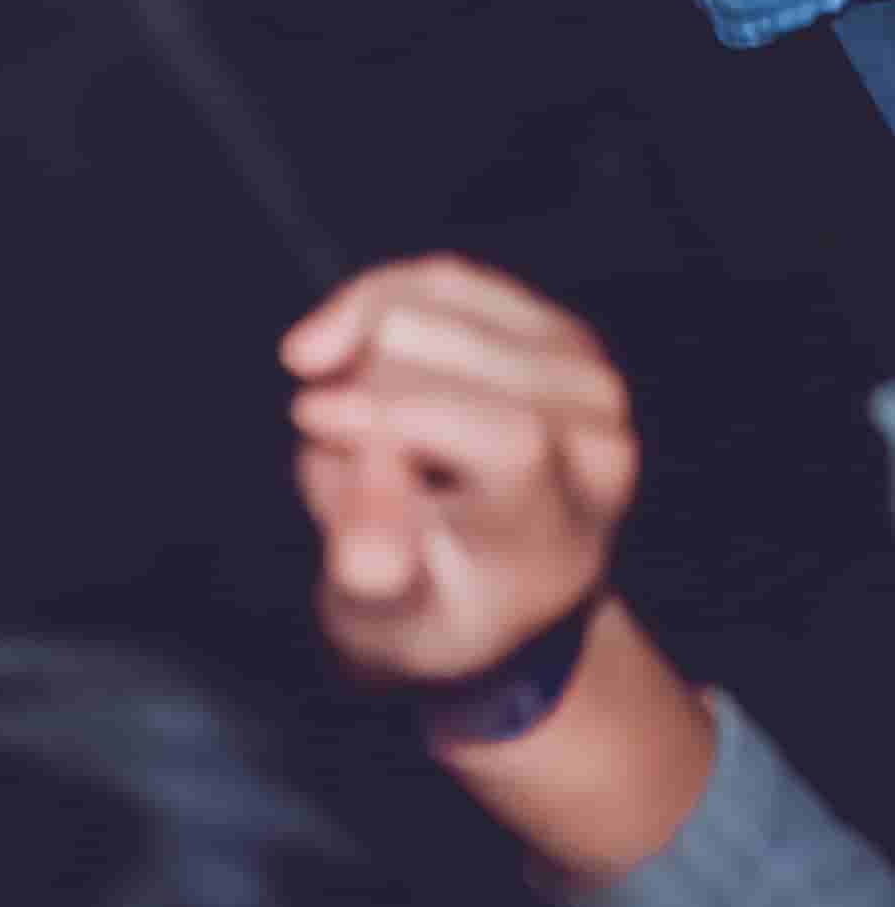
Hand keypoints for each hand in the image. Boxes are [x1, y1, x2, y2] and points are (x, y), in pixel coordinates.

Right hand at [283, 255, 633, 683]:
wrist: (496, 588)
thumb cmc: (434, 609)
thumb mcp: (388, 627)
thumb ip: (373, 569)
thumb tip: (364, 489)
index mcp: (563, 522)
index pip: (504, 437)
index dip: (396, 415)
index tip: (309, 419)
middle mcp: (597, 437)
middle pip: (447, 354)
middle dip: (359, 385)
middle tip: (332, 449)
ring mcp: (586, 375)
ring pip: (435, 301)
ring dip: (360, 349)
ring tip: (341, 412)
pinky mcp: (554, 331)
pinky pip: (441, 279)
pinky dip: (370, 305)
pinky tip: (337, 350)